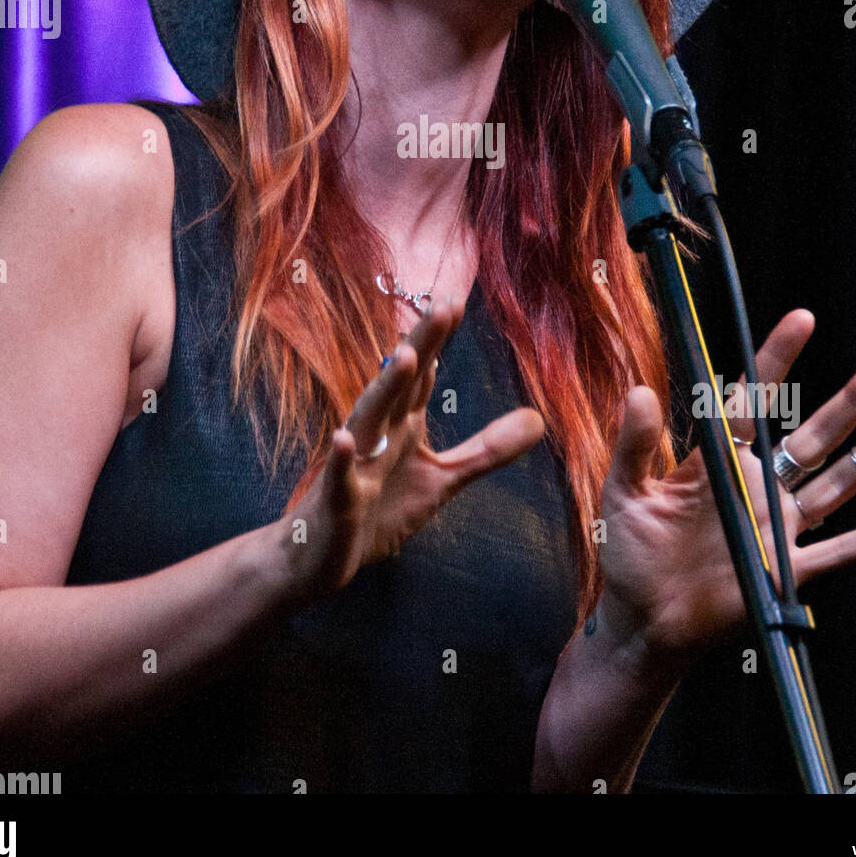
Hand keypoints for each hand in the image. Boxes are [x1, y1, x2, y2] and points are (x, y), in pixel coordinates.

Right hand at [283, 294, 544, 600]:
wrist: (317, 557)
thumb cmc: (376, 511)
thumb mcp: (441, 480)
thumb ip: (485, 450)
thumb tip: (537, 418)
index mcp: (401, 425)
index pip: (422, 376)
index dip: (438, 340)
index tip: (455, 300)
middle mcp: (377, 434)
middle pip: (400, 383)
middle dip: (421, 345)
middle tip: (442, 306)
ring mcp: (354, 464)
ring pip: (370, 419)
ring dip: (386, 388)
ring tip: (408, 357)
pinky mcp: (337, 500)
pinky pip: (339, 477)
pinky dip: (342, 458)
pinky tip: (346, 439)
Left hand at [595, 310, 855, 666]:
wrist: (643, 622)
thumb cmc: (629, 554)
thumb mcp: (623, 493)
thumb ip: (635, 445)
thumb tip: (640, 392)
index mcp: (719, 463)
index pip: (755, 402)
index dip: (778, 361)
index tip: (802, 320)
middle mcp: (757, 488)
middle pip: (813, 436)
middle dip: (850, 401)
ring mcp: (777, 528)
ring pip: (836, 482)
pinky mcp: (787, 572)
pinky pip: (838, 551)